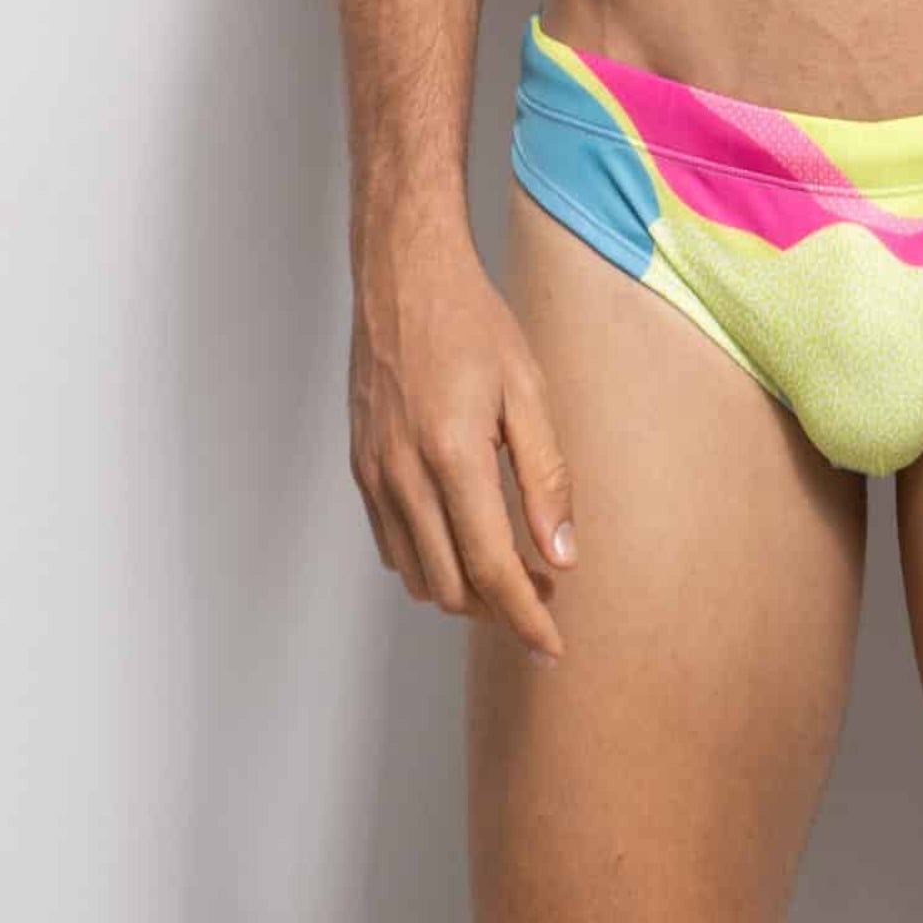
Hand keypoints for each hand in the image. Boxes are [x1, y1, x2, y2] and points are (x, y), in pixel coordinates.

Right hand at [347, 202, 576, 662]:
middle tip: (544, 593)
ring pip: (417, 576)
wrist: (404, 277)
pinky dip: (429, 562)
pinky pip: (392, 546)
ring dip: (464, 591)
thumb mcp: (528, 391)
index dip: (525, 616)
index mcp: (451, 454)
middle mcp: (403, 475)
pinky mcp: (360, 469)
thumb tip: (562, 555)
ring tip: (511, 571)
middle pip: (451, 588)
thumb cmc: (473, 322)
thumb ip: (547, 477)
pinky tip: (464, 539)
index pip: (491, 568)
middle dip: (500, 609)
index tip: (553, 645)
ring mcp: (374, 475)